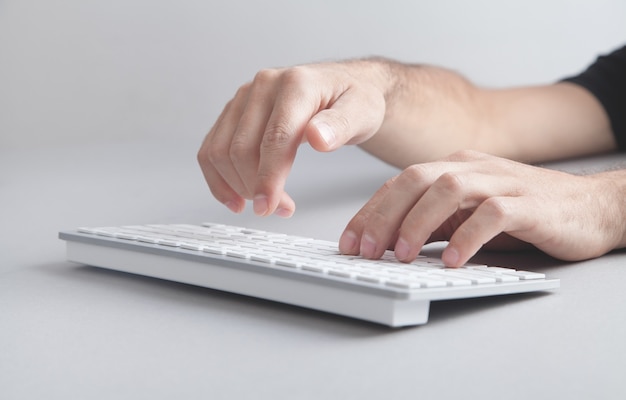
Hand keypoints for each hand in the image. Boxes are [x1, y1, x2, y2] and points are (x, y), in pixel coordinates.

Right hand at [197, 60, 389, 216]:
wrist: (343, 85)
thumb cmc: (354, 99)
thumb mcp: (363, 111)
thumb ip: (342, 125)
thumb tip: (318, 137)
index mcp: (295, 84)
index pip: (274, 138)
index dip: (268, 177)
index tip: (269, 206)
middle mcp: (264, 86)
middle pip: (241, 148)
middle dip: (256, 187)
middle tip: (280, 209)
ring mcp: (245, 98)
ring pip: (220, 150)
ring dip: (236, 186)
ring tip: (264, 203)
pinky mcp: (234, 111)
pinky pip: (212, 148)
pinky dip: (218, 178)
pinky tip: (235, 197)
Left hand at [338, 150, 623, 266]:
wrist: (593, 207)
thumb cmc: (527, 213)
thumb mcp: (470, 217)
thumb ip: (435, 223)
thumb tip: (391, 243)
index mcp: (454, 167)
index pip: (400, 183)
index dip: (370, 212)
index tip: (350, 242)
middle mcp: (473, 167)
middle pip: (415, 179)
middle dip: (384, 216)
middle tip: (366, 251)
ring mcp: (502, 181)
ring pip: (448, 188)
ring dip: (418, 223)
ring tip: (402, 256)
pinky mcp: (529, 203)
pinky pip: (492, 213)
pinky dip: (467, 236)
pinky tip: (452, 260)